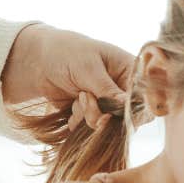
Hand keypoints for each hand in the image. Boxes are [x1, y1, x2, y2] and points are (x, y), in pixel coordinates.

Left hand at [1, 25, 137, 128]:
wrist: (39, 60)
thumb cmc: (67, 53)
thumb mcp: (88, 68)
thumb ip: (107, 90)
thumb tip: (125, 111)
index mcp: (130, 72)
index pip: (144, 98)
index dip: (133, 110)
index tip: (114, 111)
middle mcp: (123, 91)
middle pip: (128, 118)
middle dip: (105, 114)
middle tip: (85, 98)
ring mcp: (108, 105)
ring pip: (108, 127)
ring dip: (89, 116)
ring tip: (78, 96)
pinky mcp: (92, 116)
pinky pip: (91, 130)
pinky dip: (79, 121)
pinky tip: (71, 105)